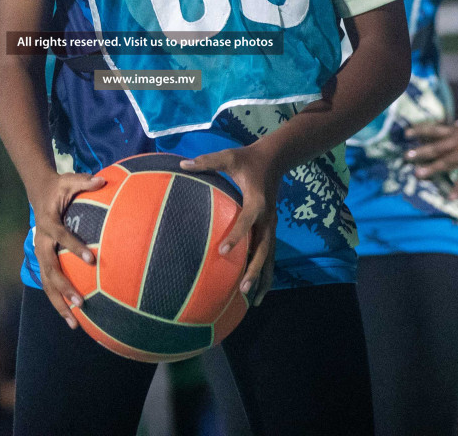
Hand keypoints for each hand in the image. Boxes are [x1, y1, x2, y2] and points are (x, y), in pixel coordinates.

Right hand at [27, 170, 105, 327]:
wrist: (38, 191)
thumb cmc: (59, 186)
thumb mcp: (69, 180)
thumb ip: (85, 181)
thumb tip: (103, 180)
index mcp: (48, 223)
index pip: (61, 237)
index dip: (74, 247)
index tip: (92, 258)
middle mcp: (41, 242)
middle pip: (50, 269)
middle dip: (65, 287)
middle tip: (82, 303)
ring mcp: (40, 253)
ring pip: (47, 282)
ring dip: (59, 303)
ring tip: (74, 323)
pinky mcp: (43, 259)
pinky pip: (49, 283)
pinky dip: (58, 300)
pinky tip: (72, 317)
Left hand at [179, 144, 279, 304]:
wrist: (274, 159)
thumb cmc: (248, 158)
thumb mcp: (228, 156)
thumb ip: (207, 162)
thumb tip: (182, 165)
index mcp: (257, 200)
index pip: (247, 220)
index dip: (236, 236)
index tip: (221, 251)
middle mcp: (268, 217)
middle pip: (264, 248)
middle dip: (254, 269)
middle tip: (242, 288)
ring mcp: (271, 225)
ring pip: (270, 256)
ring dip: (263, 277)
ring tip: (253, 300)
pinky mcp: (271, 229)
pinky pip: (270, 254)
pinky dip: (266, 272)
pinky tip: (258, 291)